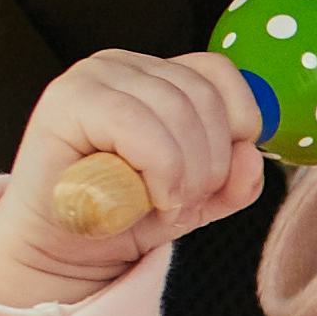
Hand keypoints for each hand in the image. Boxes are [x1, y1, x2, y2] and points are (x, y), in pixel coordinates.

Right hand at [0, 50, 264, 306]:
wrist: (65, 250)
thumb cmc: (126, 216)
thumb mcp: (200, 199)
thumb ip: (237, 179)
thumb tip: (252, 153)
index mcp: (157, 74)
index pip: (220, 72)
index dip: (239, 124)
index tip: (219, 176)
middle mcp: (125, 65)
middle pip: (205, 96)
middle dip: (212, 164)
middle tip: (185, 201)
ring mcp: (93, 76)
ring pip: (178, 110)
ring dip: (186, 174)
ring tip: (165, 203)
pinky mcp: (67, 100)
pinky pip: (139, 124)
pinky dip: (159, 170)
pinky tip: (146, 197)